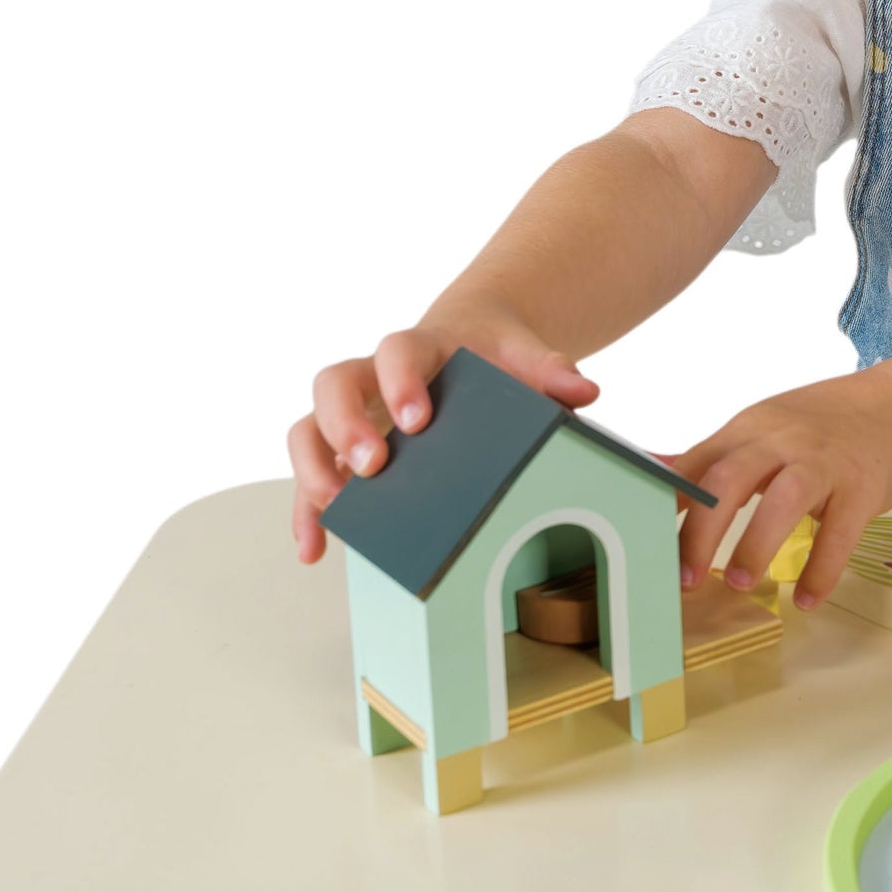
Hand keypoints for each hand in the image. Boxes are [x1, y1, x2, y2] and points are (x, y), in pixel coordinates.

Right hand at [288, 309, 597, 563]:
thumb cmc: (495, 354)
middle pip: (334, 383)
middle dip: (345, 425)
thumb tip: (585, 391)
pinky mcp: (343, 448)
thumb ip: (552, 370)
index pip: (397, 350)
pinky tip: (314, 549)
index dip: (400, 381)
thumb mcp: (525, 354)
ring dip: (312, 468)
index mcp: (421, 346)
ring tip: (336, 509)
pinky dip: (307, 512)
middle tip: (372, 466)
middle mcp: (373, 376)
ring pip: (307, 426)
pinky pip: (313, 474)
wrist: (473, 341)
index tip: (416, 419)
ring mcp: (354, 412)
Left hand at [671, 373, 891, 610]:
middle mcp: (782, 440)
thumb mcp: (762, 428)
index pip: (697, 463)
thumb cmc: (819, 425)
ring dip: (756, 545)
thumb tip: (651, 471)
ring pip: (784, 499)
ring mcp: (825, 462)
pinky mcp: (862, 487)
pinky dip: (821, 569)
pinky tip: (806, 599)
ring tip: (738, 584)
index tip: (643, 544)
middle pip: (729, 479)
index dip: (666, 503)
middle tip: (684, 579)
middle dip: (701, 531)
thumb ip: (713, 457)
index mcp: (749, 429)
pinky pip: (840, 532)